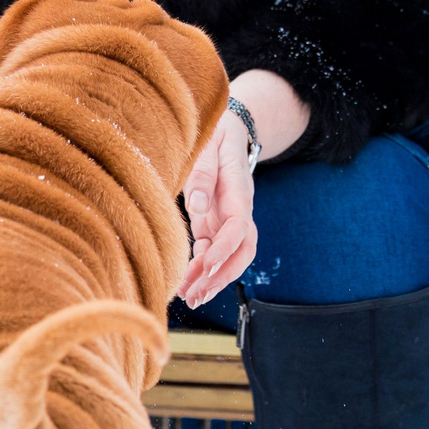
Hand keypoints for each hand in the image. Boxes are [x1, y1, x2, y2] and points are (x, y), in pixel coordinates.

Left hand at [177, 107, 258, 307]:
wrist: (227, 130)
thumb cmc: (215, 135)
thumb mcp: (207, 147)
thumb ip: (203, 176)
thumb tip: (197, 206)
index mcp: (239, 193)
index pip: (238, 228)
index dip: (224, 251)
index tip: (205, 268)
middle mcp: (239, 211)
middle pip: (242, 252)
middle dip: (222, 277)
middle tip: (197, 296)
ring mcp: (228, 220)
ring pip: (228, 258)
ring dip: (212, 280)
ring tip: (190, 299)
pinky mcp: (215, 224)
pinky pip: (212, 253)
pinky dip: (200, 270)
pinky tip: (185, 284)